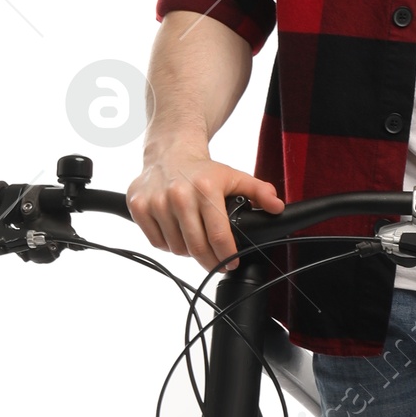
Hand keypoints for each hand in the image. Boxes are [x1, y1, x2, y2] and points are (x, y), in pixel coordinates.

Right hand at [125, 149, 283, 270]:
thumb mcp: (233, 177)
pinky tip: (176, 232)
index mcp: (205, 188)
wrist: (169, 152)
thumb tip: (277, 207)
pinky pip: (156, 242)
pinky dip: (167, 243)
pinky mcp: (138, 206)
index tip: (231, 263)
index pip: (218, 236)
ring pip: (176, 248)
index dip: (227, 256)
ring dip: (187, 251)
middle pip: (196, 248)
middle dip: (210, 260)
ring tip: (194, 238)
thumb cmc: (202, 171)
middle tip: (216, 261)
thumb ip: (259, 192)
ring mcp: (156, 201)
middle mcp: (179, 195)